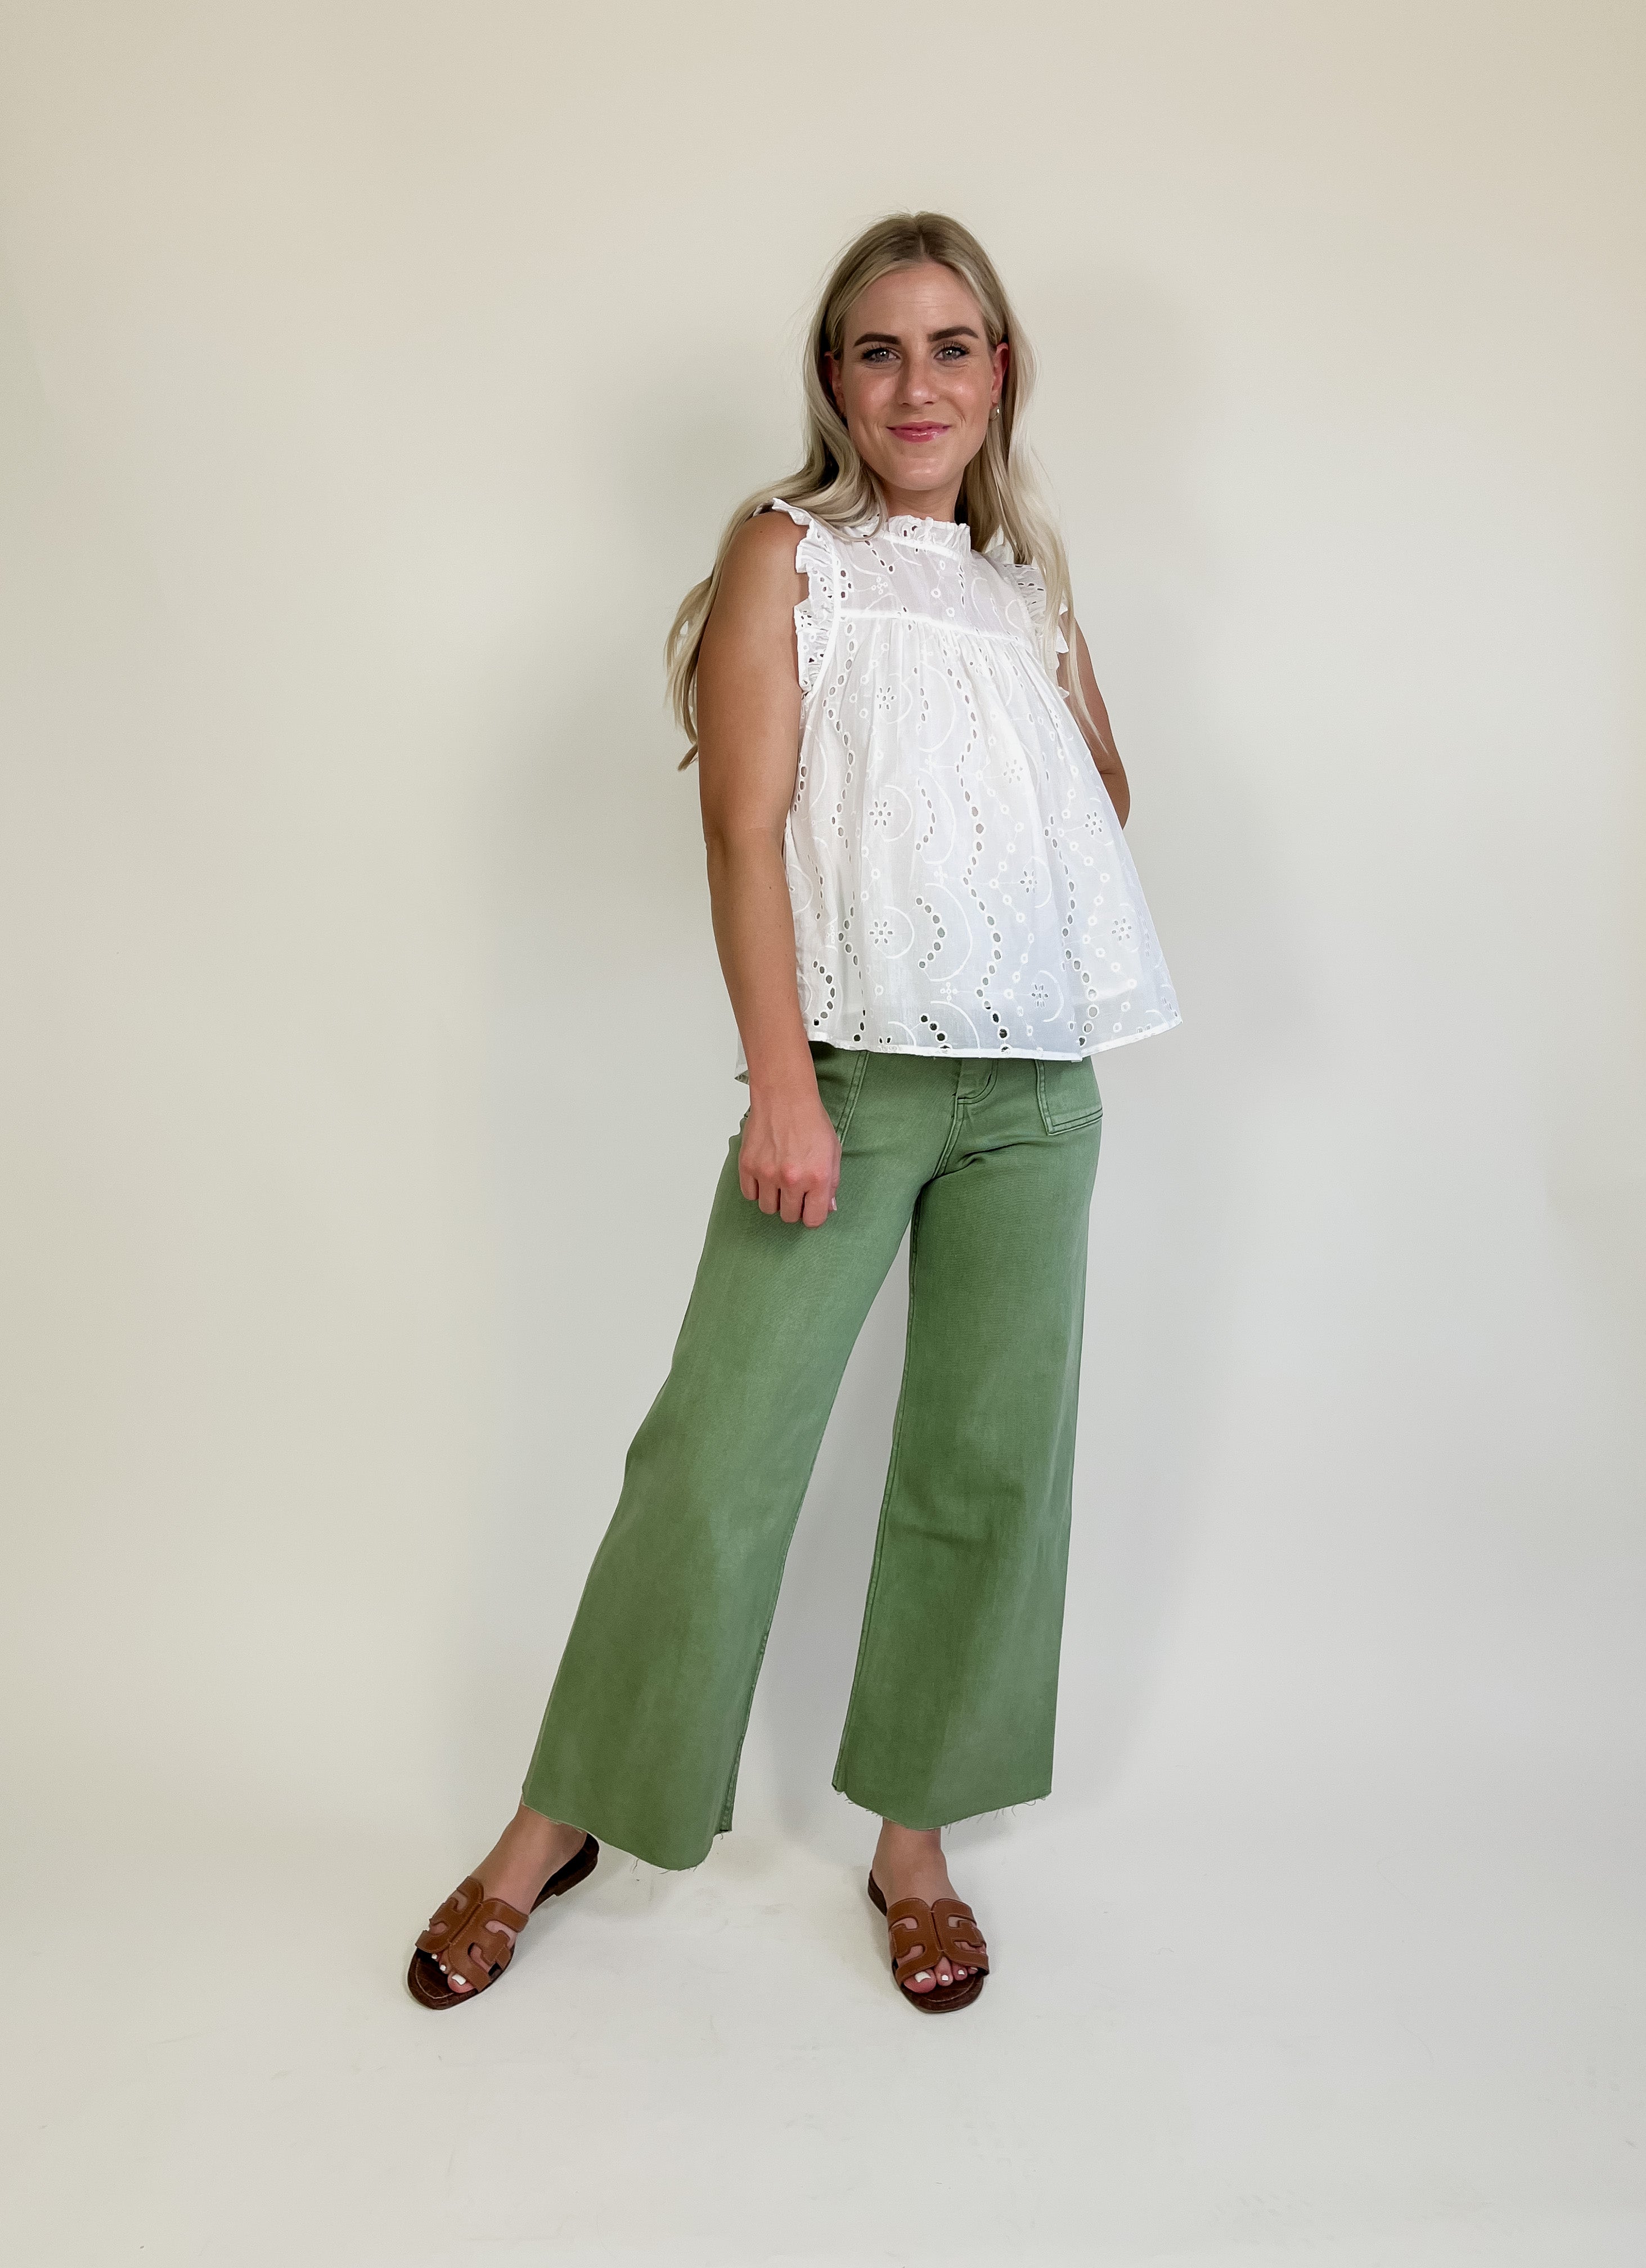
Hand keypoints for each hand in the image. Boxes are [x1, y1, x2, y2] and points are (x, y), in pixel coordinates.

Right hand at [737, 1082, 840, 1226]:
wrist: (785, 1097)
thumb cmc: (811, 1121)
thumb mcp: (833, 1152)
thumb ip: (832, 1183)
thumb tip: (828, 1208)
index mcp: (818, 1177)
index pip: (813, 1219)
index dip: (813, 1215)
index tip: (810, 1207)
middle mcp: (792, 1179)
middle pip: (789, 1216)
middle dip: (794, 1207)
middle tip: (795, 1190)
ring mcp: (767, 1173)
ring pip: (768, 1208)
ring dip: (774, 1199)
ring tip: (779, 1181)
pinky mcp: (748, 1166)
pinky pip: (750, 1194)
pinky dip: (757, 1189)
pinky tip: (765, 1175)